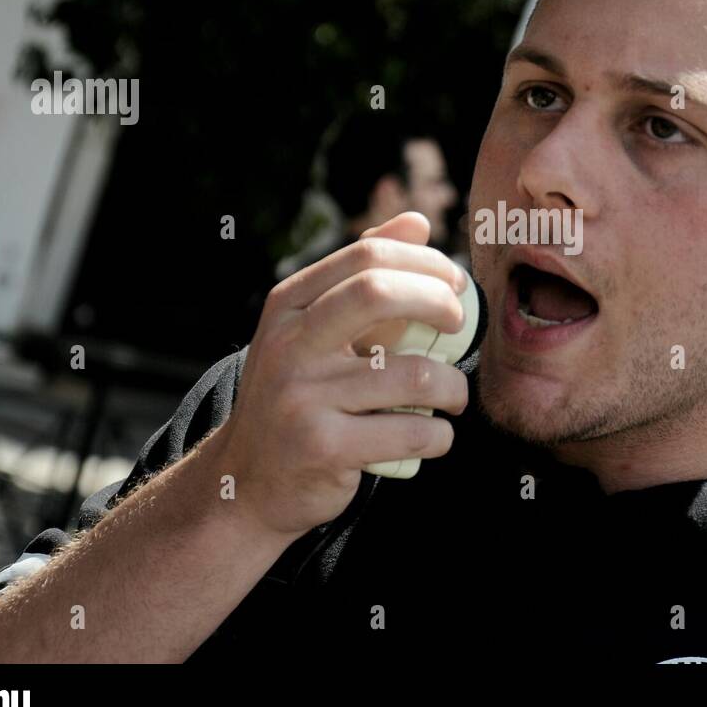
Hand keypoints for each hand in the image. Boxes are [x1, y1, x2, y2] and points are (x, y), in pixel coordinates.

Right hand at [212, 212, 469, 537]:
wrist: (246, 482)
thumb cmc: (298, 396)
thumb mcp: (312, 331)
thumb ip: (363, 278)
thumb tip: (417, 223)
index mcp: (288, 306)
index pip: (367, 257)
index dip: (425, 263)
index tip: (455, 285)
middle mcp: (288, 345)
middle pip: (379, 293)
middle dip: (438, 303)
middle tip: (460, 325)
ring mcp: (302, 397)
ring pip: (414, 374)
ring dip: (453, 387)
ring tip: (452, 397)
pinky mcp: (323, 447)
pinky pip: (411, 432)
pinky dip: (439, 435)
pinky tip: (435, 435)